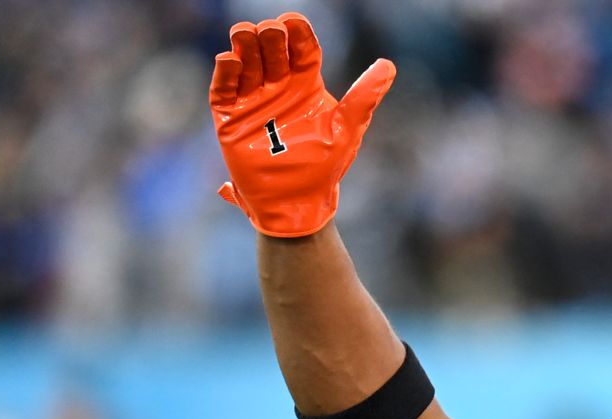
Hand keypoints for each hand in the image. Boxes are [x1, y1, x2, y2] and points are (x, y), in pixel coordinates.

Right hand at [209, 13, 393, 237]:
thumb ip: (364, 96)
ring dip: (245, 43)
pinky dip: (226, 71)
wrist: (296, 203)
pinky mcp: (230, 116)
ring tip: (248, 36)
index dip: (296, 31)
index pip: (301, 46)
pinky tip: (231, 60)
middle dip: (270, 35)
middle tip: (272, 35)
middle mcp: (278, 86)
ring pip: (245, 59)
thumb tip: (388, 65)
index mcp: (306, 84)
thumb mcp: (347, 129)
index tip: (293, 22)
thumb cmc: (324, 167)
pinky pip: (223, 87)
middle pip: (271, 46)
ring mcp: (252, 99)